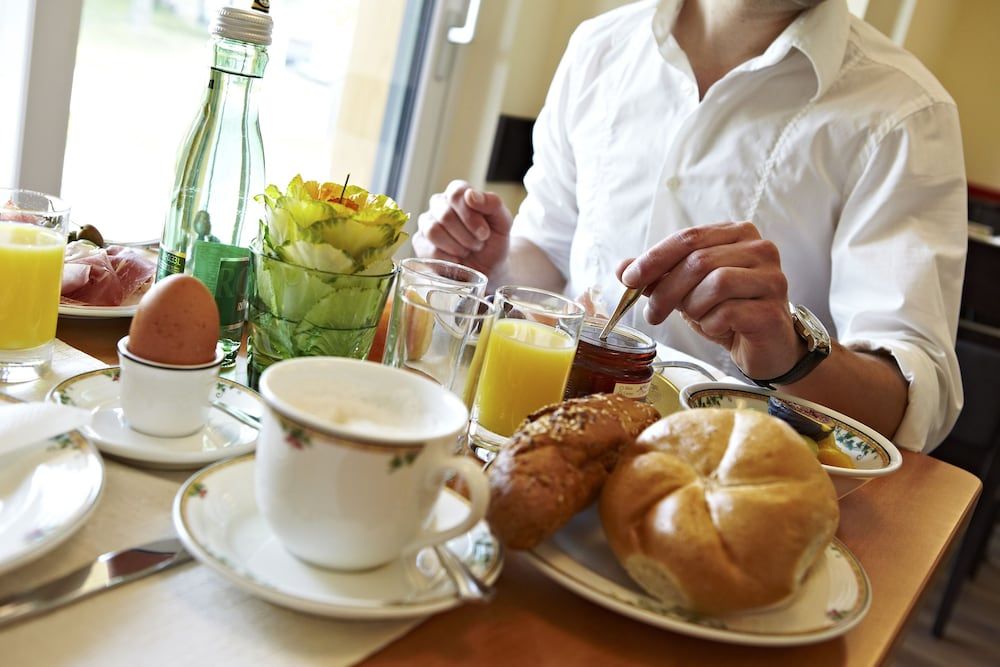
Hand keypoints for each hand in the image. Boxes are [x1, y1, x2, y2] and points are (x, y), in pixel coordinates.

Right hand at [412, 180, 512, 278]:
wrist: (489, 267)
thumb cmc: (494, 241)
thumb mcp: (503, 222)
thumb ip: (492, 203)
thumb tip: (470, 195)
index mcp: (458, 193)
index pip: (456, 194)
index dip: (470, 216)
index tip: (484, 234)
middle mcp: (439, 204)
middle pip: (445, 215)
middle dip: (467, 235)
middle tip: (478, 245)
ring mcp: (426, 223)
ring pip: (433, 231)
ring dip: (457, 247)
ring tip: (468, 251)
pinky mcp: (420, 243)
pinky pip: (429, 249)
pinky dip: (448, 259)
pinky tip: (458, 261)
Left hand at [617, 221, 804, 379]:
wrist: (765, 347)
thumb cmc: (728, 312)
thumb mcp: (688, 290)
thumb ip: (659, 276)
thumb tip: (623, 269)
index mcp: (737, 234)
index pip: (688, 237)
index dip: (654, 258)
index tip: (629, 279)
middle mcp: (760, 249)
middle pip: (699, 261)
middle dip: (666, 290)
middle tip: (652, 313)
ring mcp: (771, 278)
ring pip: (715, 284)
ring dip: (693, 307)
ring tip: (696, 318)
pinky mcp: (772, 310)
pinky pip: (728, 312)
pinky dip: (711, 323)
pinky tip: (717, 327)